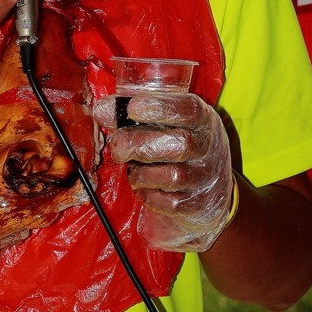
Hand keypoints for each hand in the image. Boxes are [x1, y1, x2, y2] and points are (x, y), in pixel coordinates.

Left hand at [96, 92, 235, 251]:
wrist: (209, 193)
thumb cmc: (178, 149)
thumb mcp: (165, 126)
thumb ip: (133, 116)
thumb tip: (102, 110)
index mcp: (202, 120)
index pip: (188, 109)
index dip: (160, 107)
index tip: (132, 108)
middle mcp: (208, 146)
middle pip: (180, 144)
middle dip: (141, 144)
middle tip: (118, 146)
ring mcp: (205, 177)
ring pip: (173, 176)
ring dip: (142, 173)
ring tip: (133, 169)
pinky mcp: (197, 204)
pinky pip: (169, 203)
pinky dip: (148, 195)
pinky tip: (143, 187)